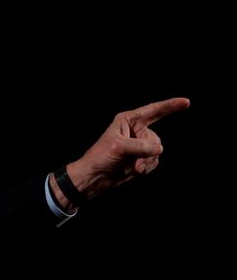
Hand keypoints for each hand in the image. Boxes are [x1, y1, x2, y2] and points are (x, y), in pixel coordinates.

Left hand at [52, 97, 189, 208]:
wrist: (94, 177)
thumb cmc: (100, 157)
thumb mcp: (119, 147)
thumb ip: (141, 146)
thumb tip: (159, 149)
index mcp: (127, 120)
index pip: (153, 110)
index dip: (170, 106)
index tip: (186, 102)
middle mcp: (135, 130)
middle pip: (155, 138)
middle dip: (147, 153)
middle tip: (133, 162)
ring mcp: (139, 144)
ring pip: (156, 152)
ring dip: (145, 162)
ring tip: (131, 167)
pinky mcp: (141, 157)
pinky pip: (154, 161)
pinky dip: (146, 168)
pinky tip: (133, 171)